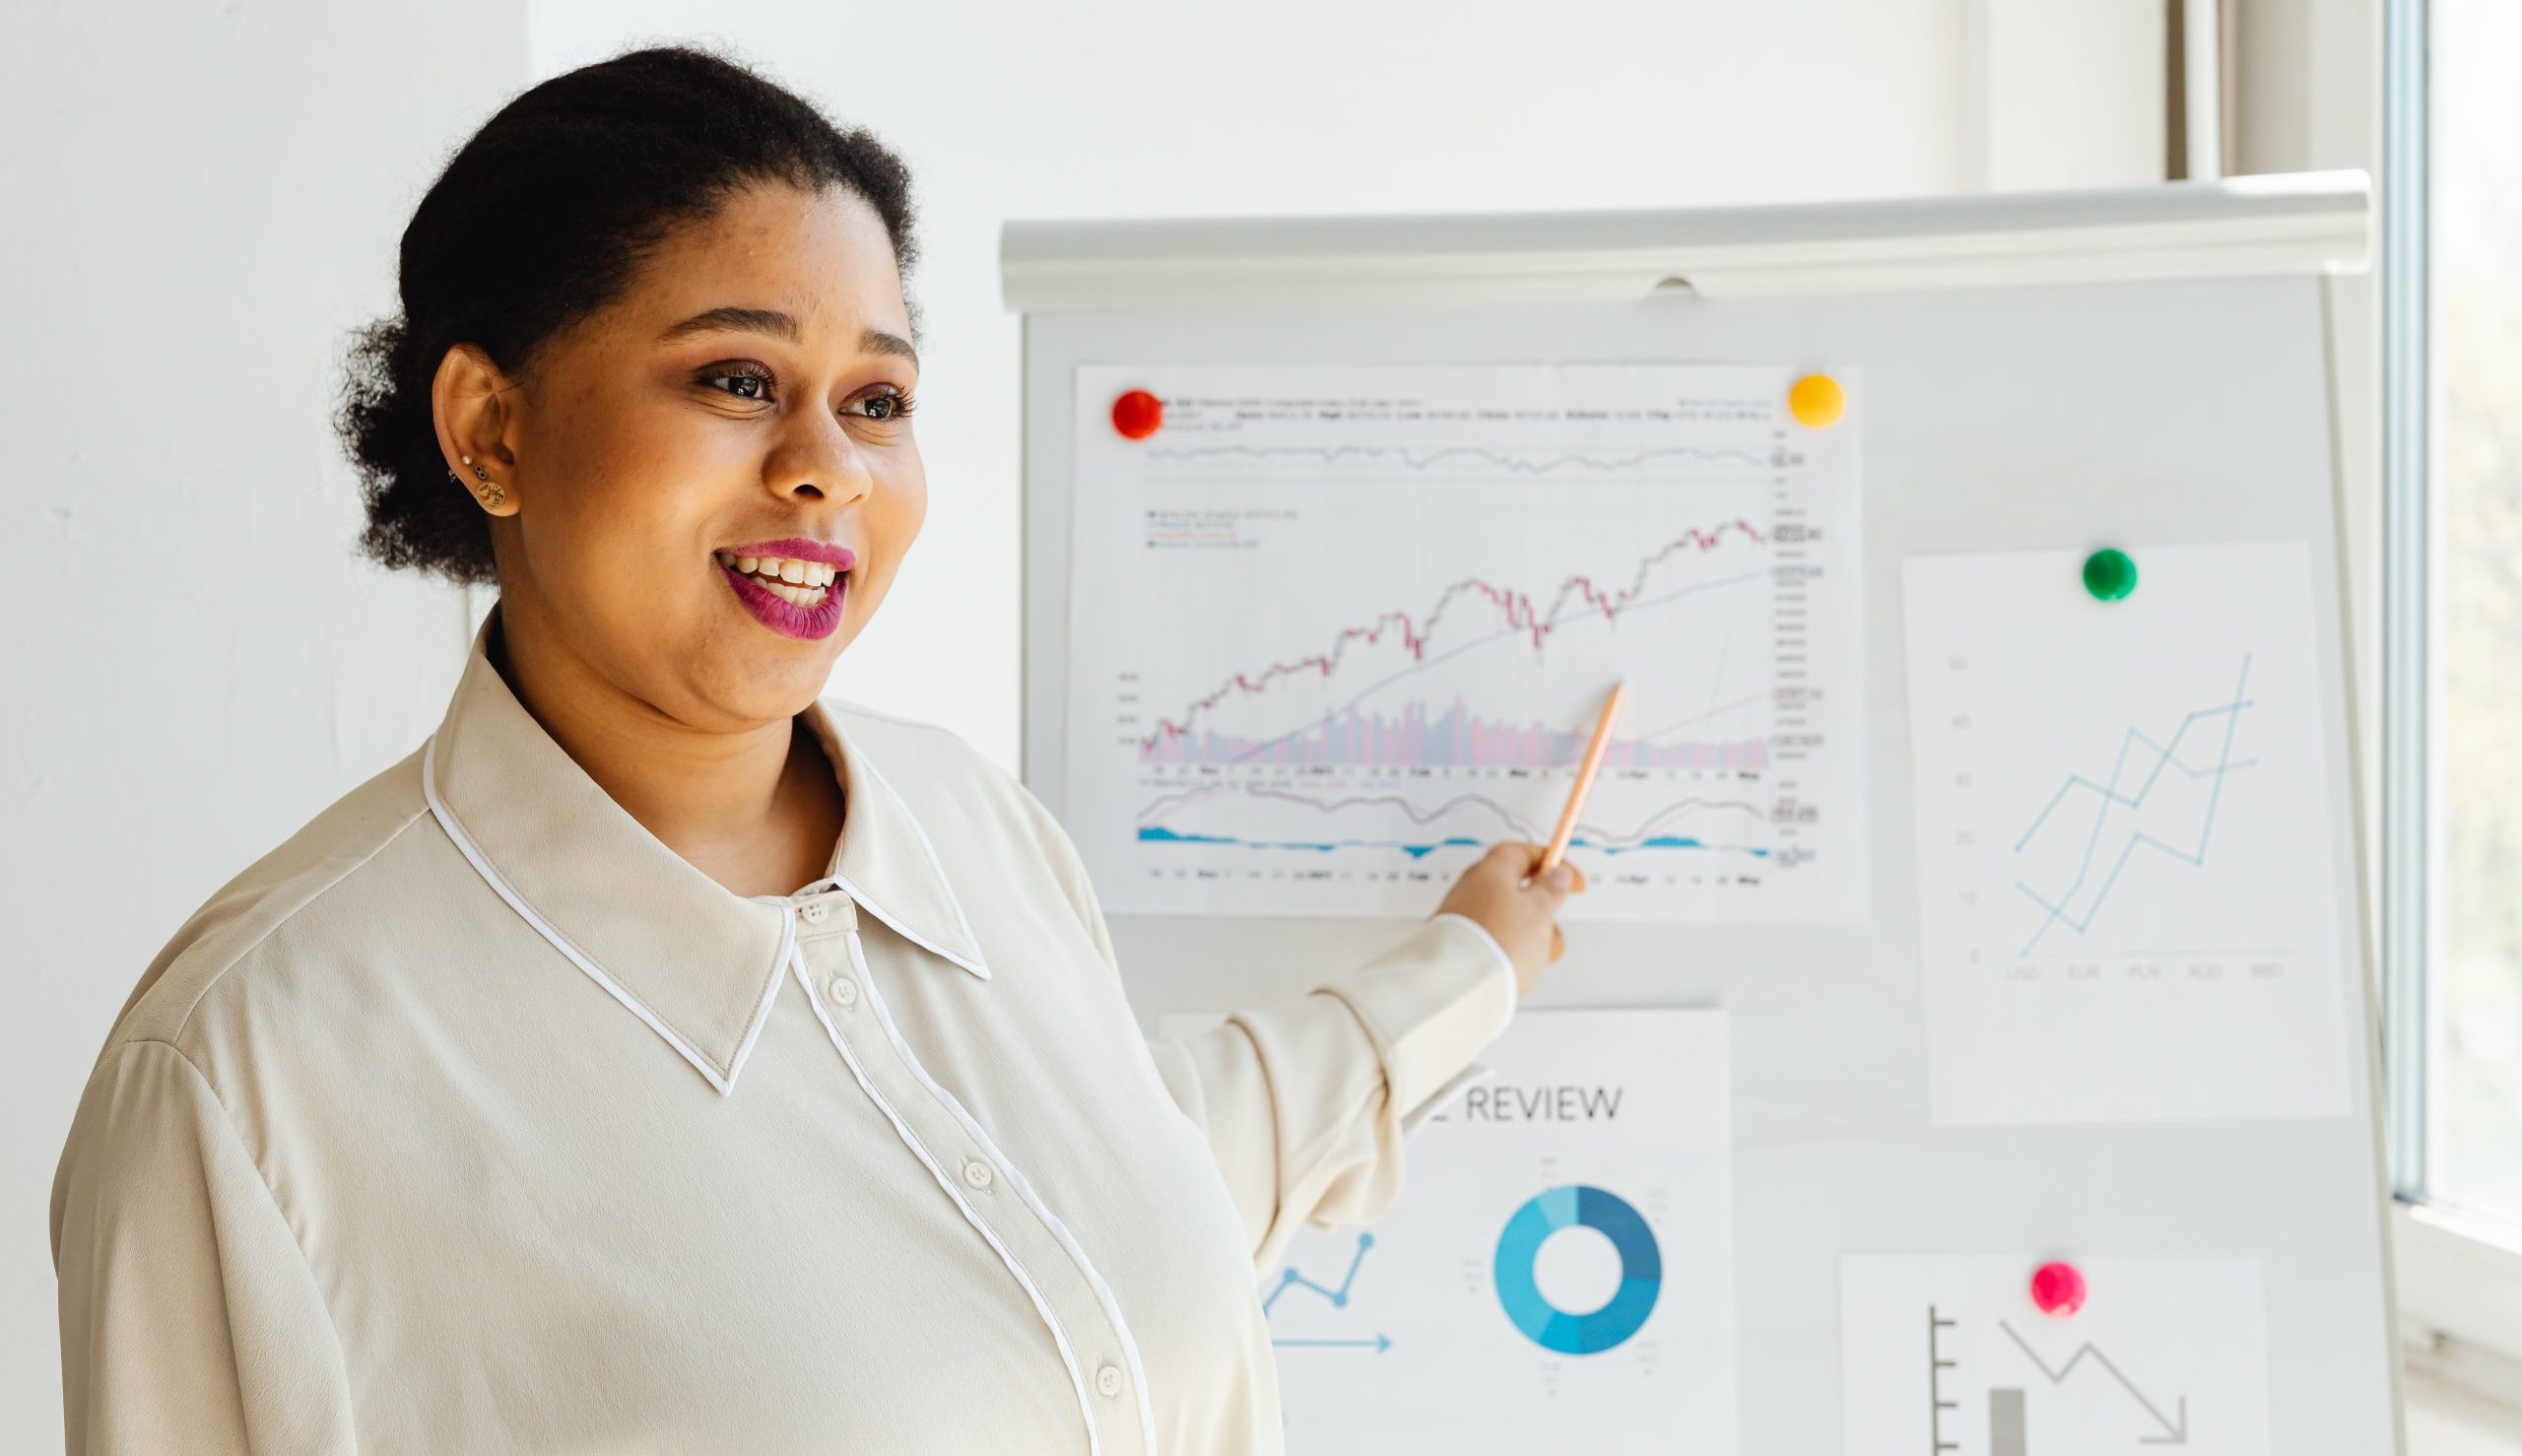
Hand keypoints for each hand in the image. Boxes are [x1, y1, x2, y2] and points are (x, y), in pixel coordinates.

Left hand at [1431, 842, 1586, 995]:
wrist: (1460, 983)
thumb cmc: (1500, 941)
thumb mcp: (1539, 910)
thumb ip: (1552, 889)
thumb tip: (1558, 873)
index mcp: (1491, 870)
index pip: (1524, 853)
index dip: (1552, 864)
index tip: (1573, 881)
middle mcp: (1472, 889)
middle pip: (1519, 894)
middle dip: (1542, 916)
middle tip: (1549, 933)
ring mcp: (1464, 918)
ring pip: (1511, 923)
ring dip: (1530, 940)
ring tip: (1532, 959)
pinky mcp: (1461, 945)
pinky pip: (1495, 942)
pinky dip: (1509, 953)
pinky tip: (1513, 971)